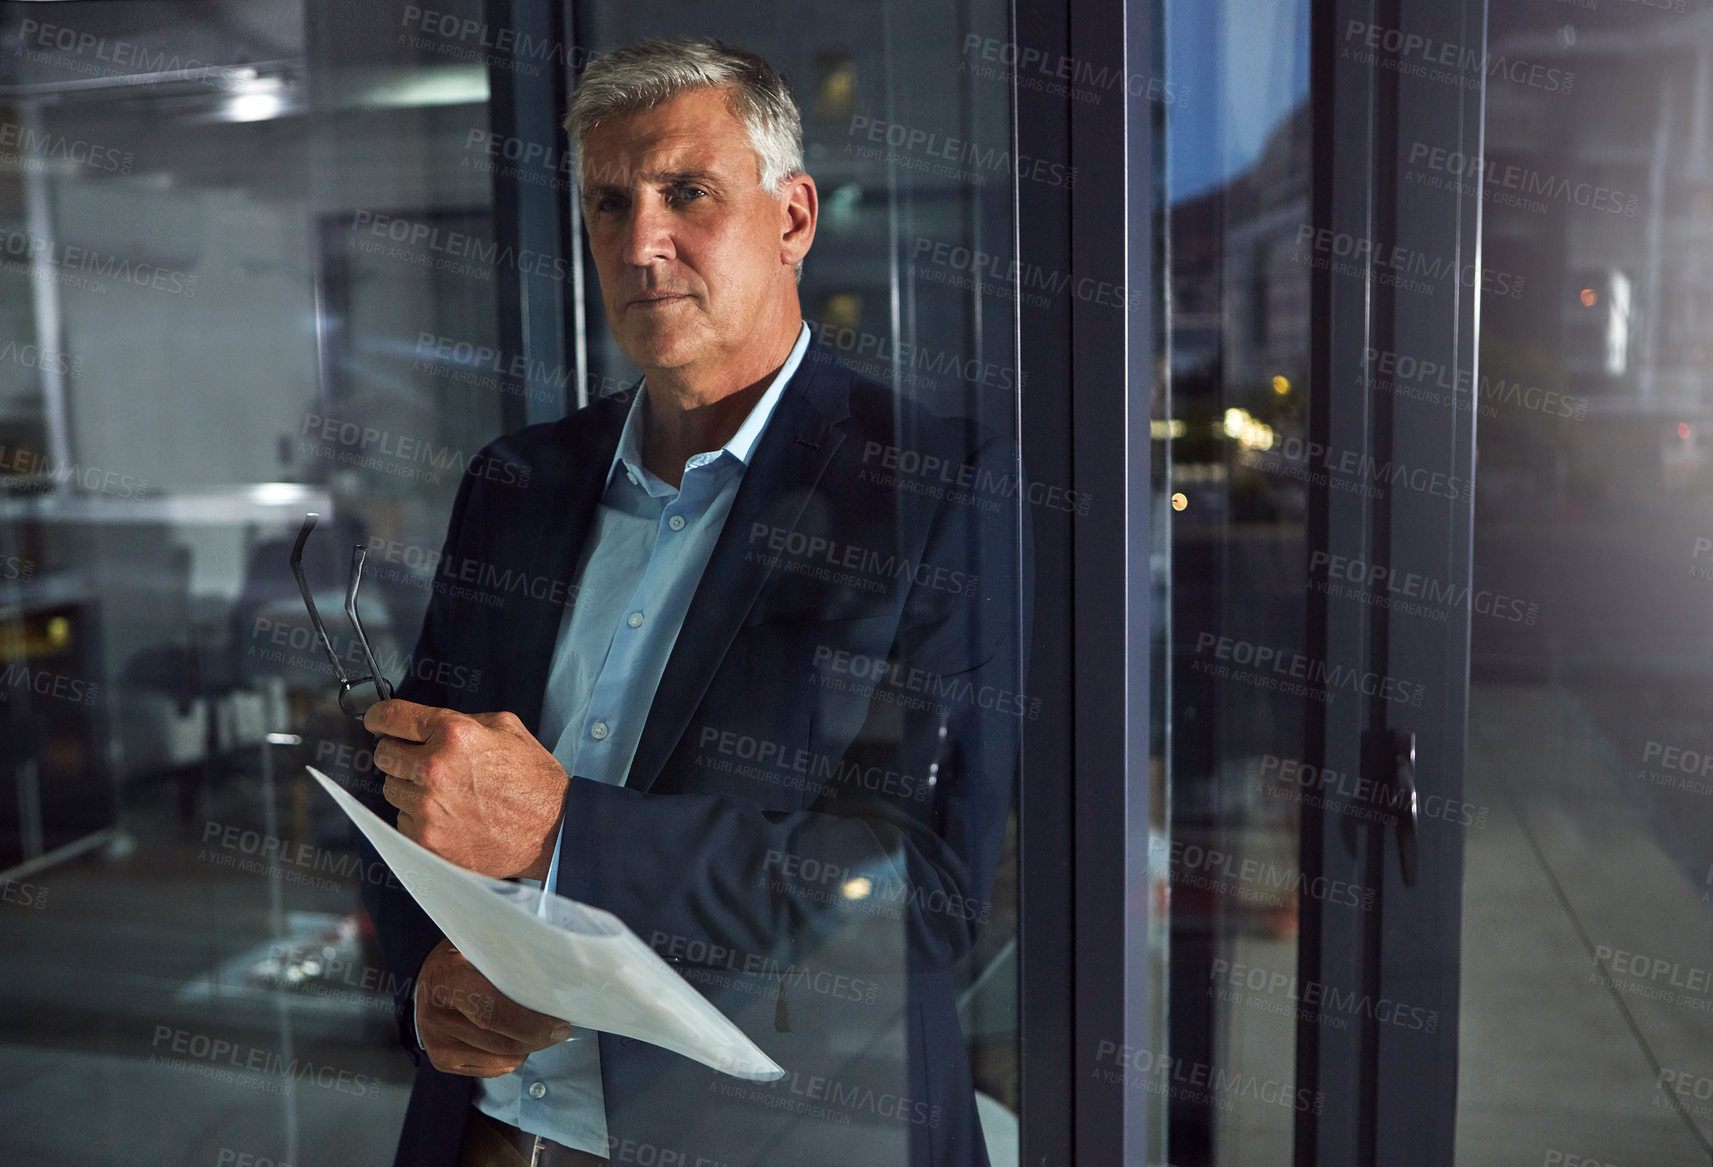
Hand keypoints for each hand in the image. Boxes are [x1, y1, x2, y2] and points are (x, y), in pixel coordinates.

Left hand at [367, 699, 568, 879]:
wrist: (552, 831)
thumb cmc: (533, 780)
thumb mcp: (507, 728)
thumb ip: (462, 720)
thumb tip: (426, 723)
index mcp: (454, 734)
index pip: (391, 718)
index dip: (379, 717)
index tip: (377, 721)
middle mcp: (434, 769)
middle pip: (383, 755)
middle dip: (399, 753)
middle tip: (421, 759)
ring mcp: (427, 808)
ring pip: (391, 789)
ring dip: (409, 787)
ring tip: (443, 791)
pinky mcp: (426, 840)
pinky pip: (401, 820)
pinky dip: (417, 817)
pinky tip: (447, 815)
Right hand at [415, 938, 571, 1075]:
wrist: (430, 975)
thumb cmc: (464, 956)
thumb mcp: (484, 947)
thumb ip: (512, 963)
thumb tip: (556, 985)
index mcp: (448, 978)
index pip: (493, 1013)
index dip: (532, 1023)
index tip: (559, 1022)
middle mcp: (435, 1015)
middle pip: (499, 1041)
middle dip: (537, 1038)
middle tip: (559, 1030)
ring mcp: (434, 1041)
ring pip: (498, 1060)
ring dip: (526, 1049)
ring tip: (537, 1032)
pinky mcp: (440, 1060)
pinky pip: (488, 1070)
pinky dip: (510, 1060)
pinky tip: (517, 1041)